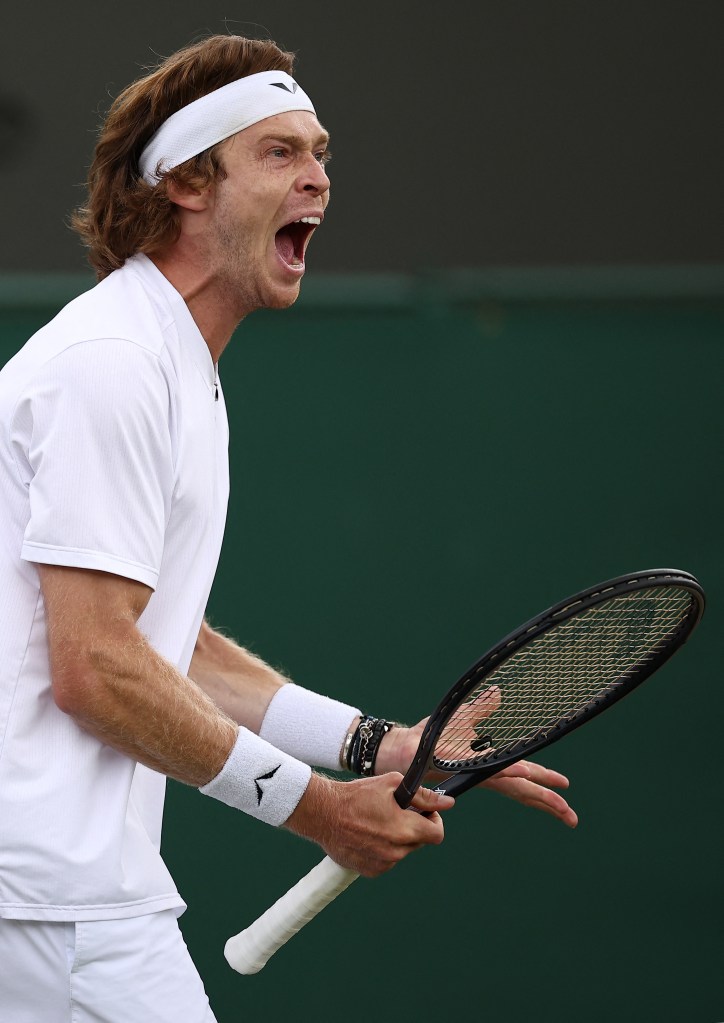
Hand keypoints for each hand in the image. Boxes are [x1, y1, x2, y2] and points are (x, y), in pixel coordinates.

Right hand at [285, 771, 454, 876]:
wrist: (324, 813)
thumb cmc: (357, 795)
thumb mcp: (392, 784)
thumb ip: (423, 795)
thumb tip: (448, 802)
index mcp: (406, 830)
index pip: (437, 834)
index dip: (434, 820)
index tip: (424, 812)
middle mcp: (396, 852)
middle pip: (419, 841)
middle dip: (413, 826)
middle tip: (396, 812)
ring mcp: (382, 864)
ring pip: (401, 851)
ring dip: (396, 838)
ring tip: (377, 821)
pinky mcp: (369, 871)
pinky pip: (386, 861)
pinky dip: (382, 849)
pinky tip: (367, 834)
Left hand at [374, 716, 577, 828]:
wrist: (402, 747)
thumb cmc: (429, 738)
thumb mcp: (462, 718)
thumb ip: (481, 709)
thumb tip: (497, 693)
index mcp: (488, 766)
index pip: (522, 776)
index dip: (544, 781)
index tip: (566, 787)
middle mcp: (483, 774)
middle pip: (523, 789)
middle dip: (549, 802)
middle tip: (572, 818)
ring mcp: (474, 771)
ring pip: (513, 785)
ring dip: (537, 793)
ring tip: (560, 807)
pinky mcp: (461, 766)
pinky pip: (490, 769)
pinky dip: (509, 771)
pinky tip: (525, 773)